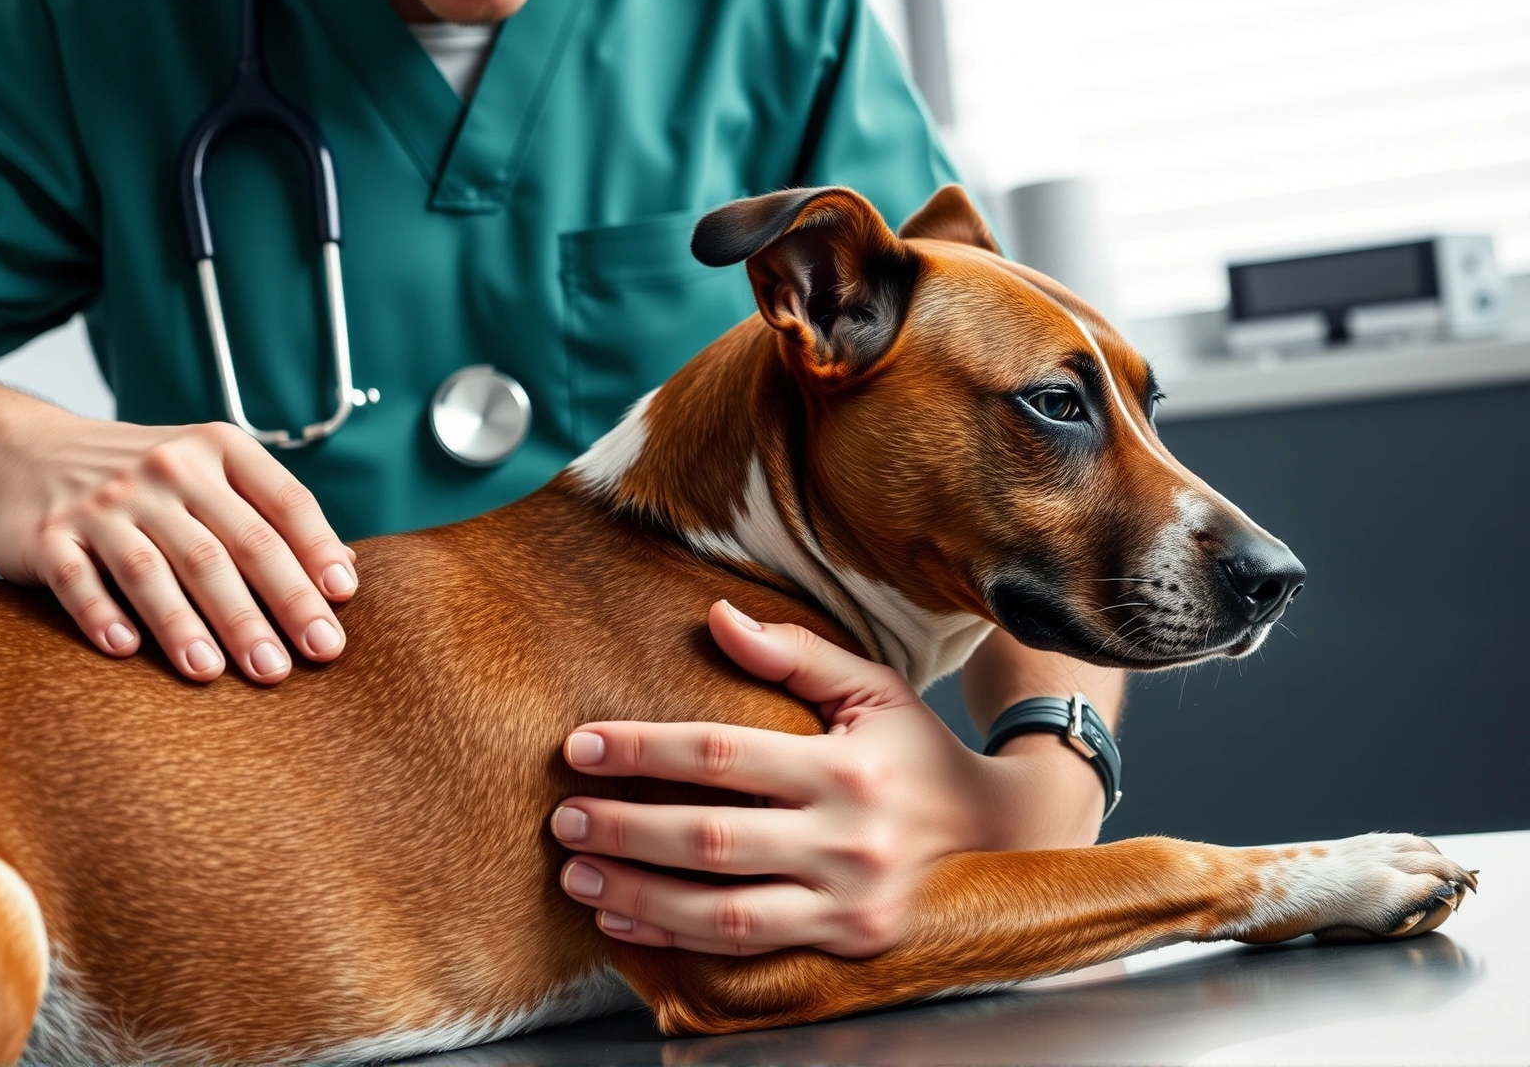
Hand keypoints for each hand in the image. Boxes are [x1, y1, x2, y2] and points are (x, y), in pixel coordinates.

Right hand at [0, 415, 355, 682]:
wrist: (23, 453)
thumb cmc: (140, 479)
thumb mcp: (210, 473)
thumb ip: (271, 515)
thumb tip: (342, 576)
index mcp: (216, 451)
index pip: (280, 502)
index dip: (314, 552)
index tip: (339, 603)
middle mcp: (164, 471)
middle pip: (227, 546)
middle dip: (271, 607)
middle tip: (305, 658)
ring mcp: (103, 504)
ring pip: (155, 568)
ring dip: (189, 625)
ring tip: (218, 674)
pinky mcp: (48, 536)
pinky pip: (77, 579)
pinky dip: (101, 614)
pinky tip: (126, 651)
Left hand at [550, 601, 1068, 957]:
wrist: (1001, 835)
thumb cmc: (917, 754)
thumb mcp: (873, 689)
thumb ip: (795, 655)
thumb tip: (717, 615)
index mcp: (848, 766)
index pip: (724, 754)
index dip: (644, 751)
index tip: (581, 747)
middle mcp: (848, 838)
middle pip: (713, 839)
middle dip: (626, 829)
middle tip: (563, 818)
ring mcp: (848, 901)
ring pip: (724, 910)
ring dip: (640, 894)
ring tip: (577, 874)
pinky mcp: (846, 945)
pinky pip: (747, 949)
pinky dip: (676, 939)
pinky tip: (622, 920)